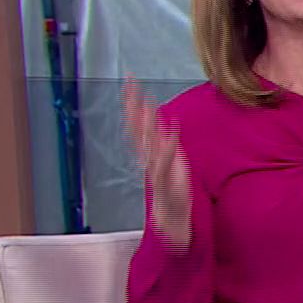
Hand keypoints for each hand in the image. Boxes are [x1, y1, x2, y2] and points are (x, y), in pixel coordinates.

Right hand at [124, 77, 191, 251]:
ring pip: (147, 140)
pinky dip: (169, 145)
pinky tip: (172, 130)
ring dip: (145, 120)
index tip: (130, 83)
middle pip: (137, 127)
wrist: (172, 219)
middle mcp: (150, 157)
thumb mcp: (169, 163)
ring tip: (144, 100)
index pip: (138, 123)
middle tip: (129, 83)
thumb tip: (159, 125)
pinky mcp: (166, 179)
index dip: (133, 103)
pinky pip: (166, 159)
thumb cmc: (171, 191)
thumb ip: (164, 143)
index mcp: (150, 152)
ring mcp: (157, 168)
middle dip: (133, 104)